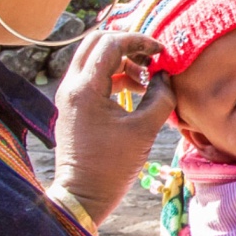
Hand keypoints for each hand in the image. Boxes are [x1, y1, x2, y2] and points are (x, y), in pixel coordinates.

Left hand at [52, 31, 173, 224]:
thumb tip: (165, 76)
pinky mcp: (73, 105)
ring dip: (121, 60)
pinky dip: (114, 75)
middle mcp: (71, 86)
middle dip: (126, 44)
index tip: (160, 51)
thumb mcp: (144, 129)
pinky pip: (93, 76)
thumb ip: (160, 97)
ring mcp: (69, 95)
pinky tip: (135, 91)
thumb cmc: (112, 166)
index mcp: (84, 88)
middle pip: (96, 42)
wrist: (83, 195)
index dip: (138, 41)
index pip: (109, 43)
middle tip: (150, 57)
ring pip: (94, 58)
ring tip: (146, 79)